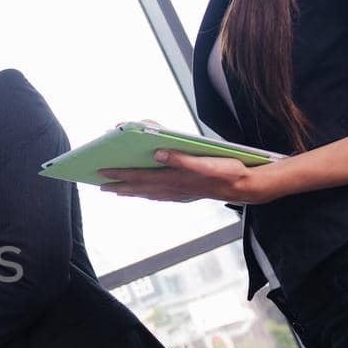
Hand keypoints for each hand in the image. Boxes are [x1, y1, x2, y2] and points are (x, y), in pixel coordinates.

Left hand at [99, 150, 280, 204]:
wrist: (248, 186)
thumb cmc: (228, 171)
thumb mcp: (206, 161)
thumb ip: (181, 158)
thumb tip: (157, 152)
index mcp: (175, 178)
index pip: (140, 175)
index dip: (120, 174)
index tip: (102, 173)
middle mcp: (174, 188)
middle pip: (139, 187)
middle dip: (118, 186)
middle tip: (99, 185)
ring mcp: (179, 193)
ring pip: (148, 193)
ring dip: (130, 191)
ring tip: (115, 190)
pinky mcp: (186, 194)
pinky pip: (160, 196)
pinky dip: (147, 194)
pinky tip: (145, 194)